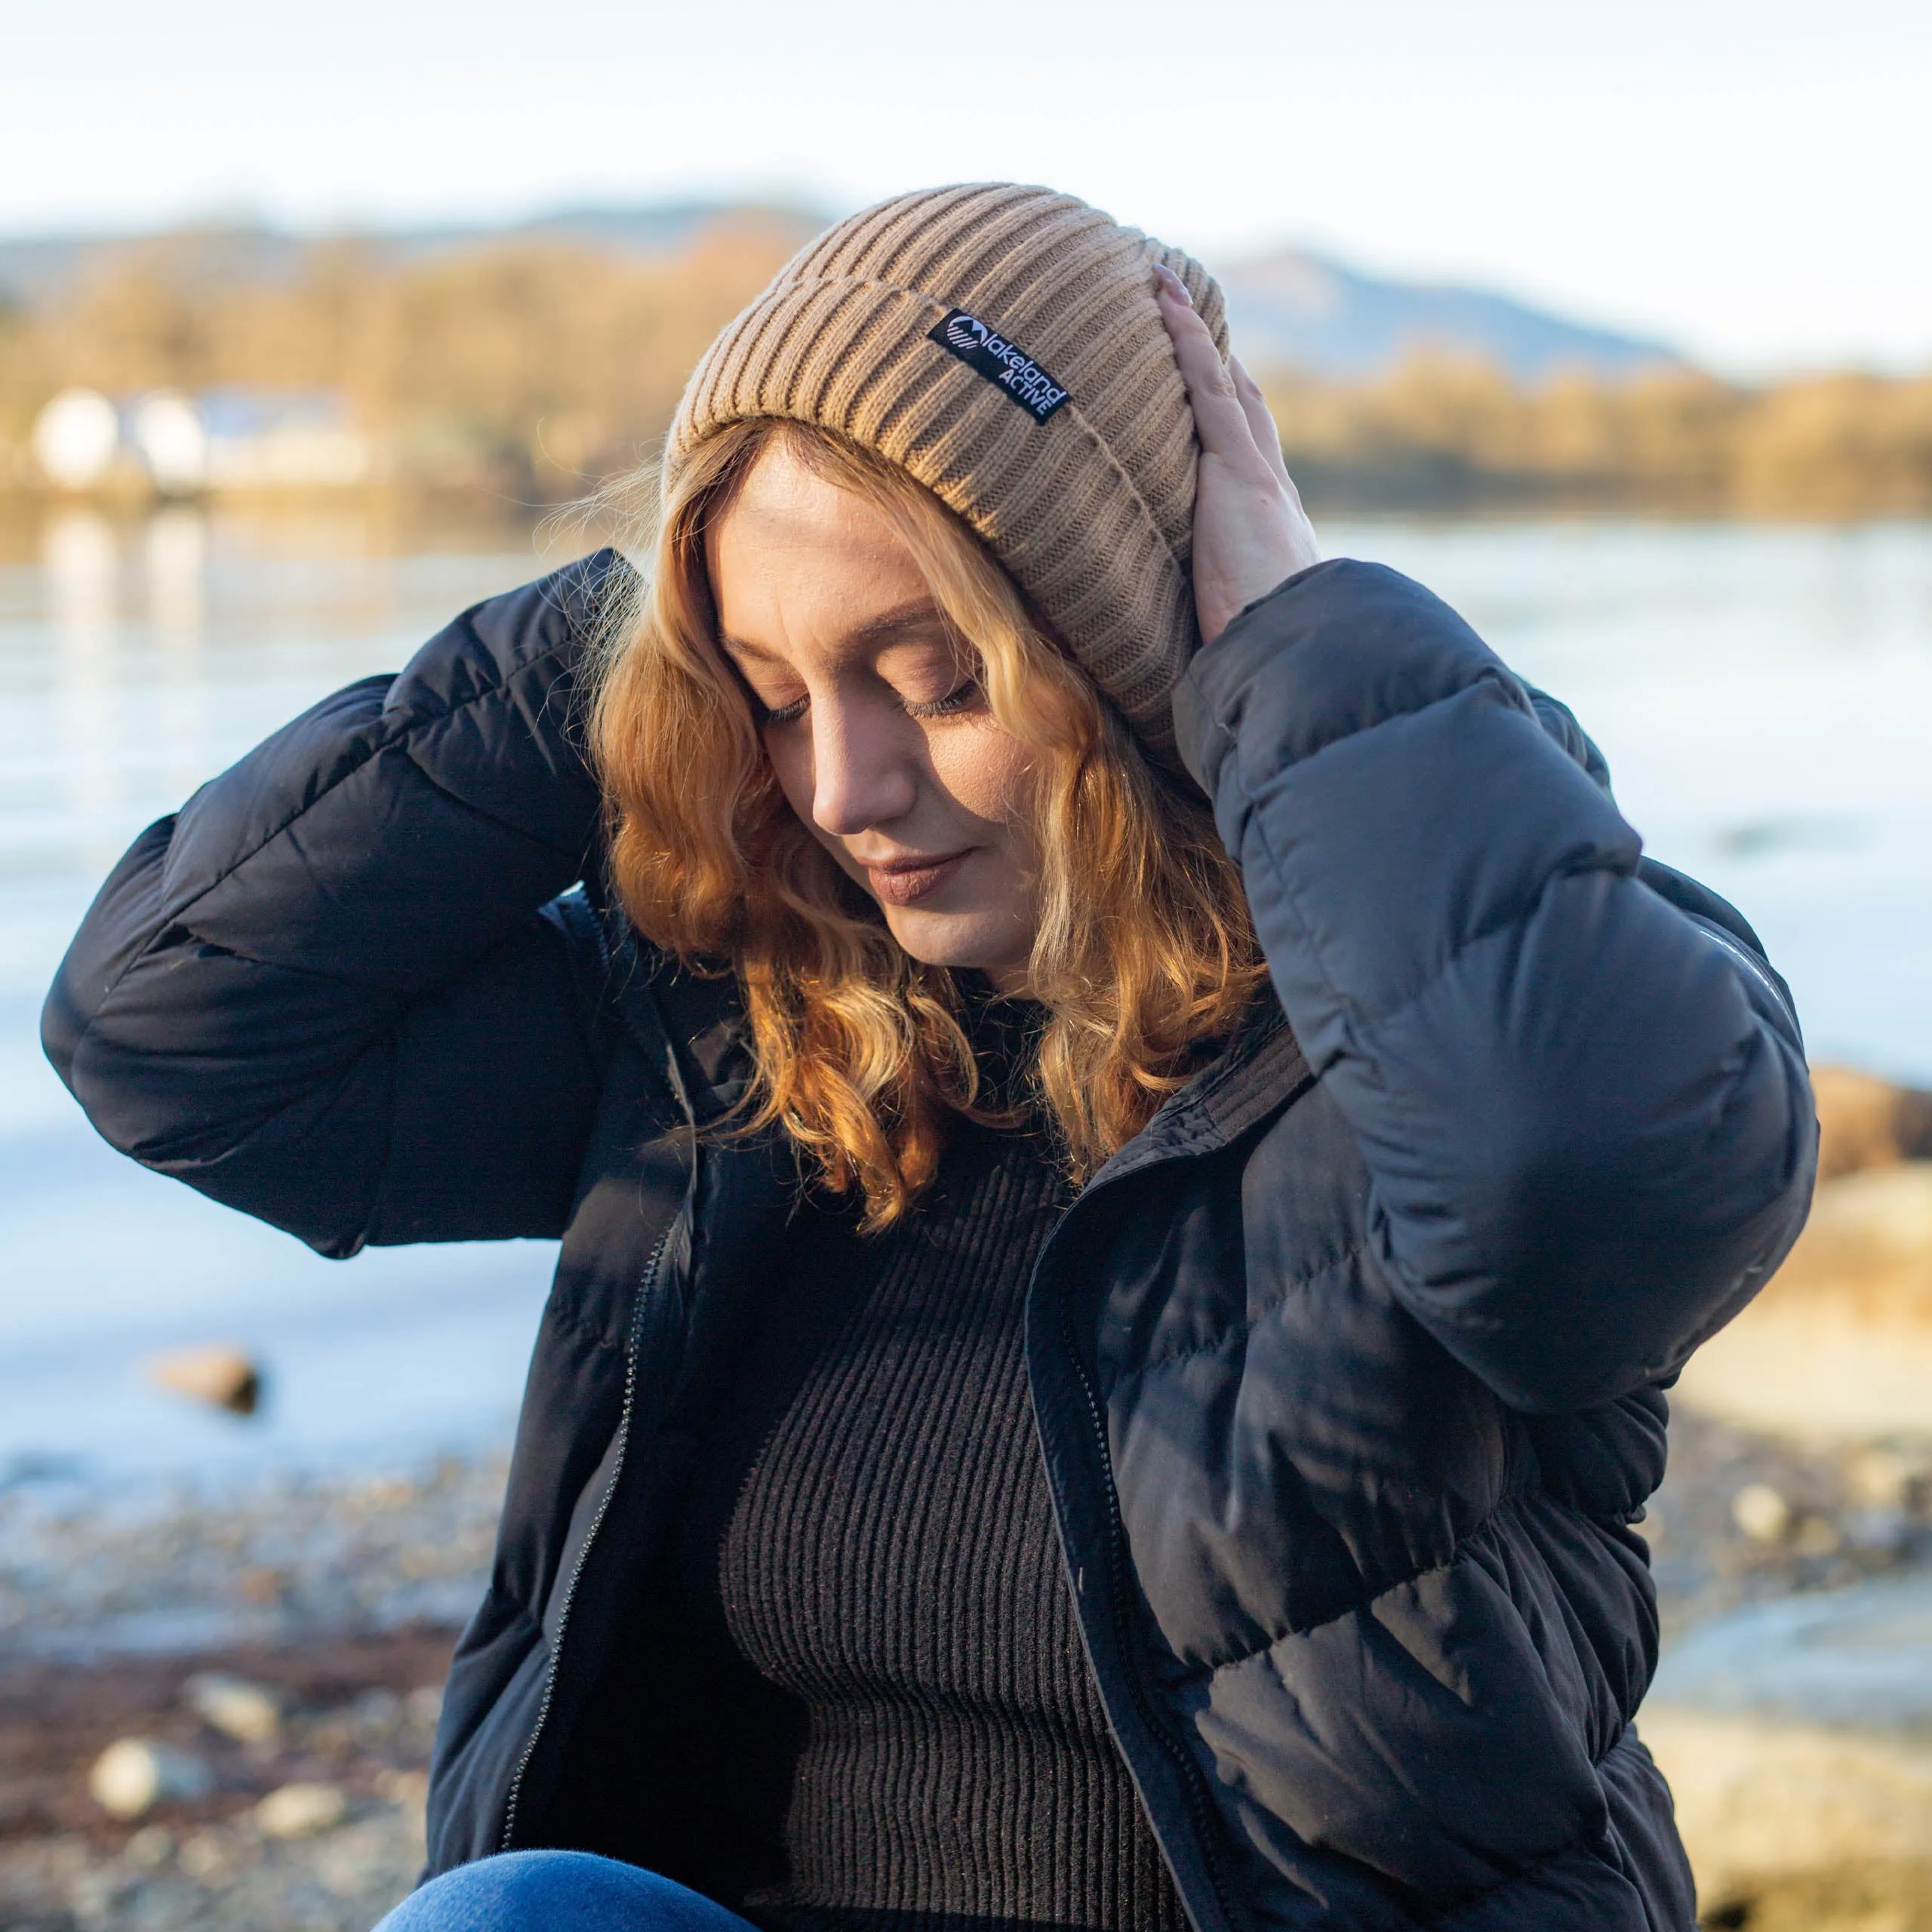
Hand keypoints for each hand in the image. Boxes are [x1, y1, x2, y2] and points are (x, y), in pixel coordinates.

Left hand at [1154, 263, 1320, 644]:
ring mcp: (1256, 474)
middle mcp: (1271, 489)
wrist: (1295, 653)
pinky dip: (1188, 340)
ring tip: (1161, 285)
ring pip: (1224, 383)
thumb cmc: (1267, 658)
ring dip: (1192, 331)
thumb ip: (1227, 623)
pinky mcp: (1236, 469)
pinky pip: (1209, 386)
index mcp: (1272, 526)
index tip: (1215, 384)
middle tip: (1189, 315)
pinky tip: (1163, 300)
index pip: (1249, 458)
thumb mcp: (1241, 632)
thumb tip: (1207, 656)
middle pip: (1244, 407)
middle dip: (1218, 361)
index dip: (1234, 415)